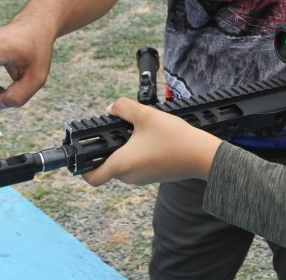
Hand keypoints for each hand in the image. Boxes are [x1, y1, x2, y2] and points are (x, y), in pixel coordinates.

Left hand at [83, 98, 221, 186]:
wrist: (201, 155)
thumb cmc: (174, 138)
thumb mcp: (145, 115)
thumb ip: (123, 108)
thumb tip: (111, 108)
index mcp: (122, 164)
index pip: (92, 176)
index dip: (83, 166)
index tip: (84, 153)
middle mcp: (129, 176)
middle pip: (108, 166)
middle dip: (110, 148)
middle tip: (118, 130)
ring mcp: (142, 178)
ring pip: (124, 164)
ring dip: (126, 149)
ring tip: (138, 131)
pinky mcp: (154, 176)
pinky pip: (138, 165)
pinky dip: (138, 153)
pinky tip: (151, 138)